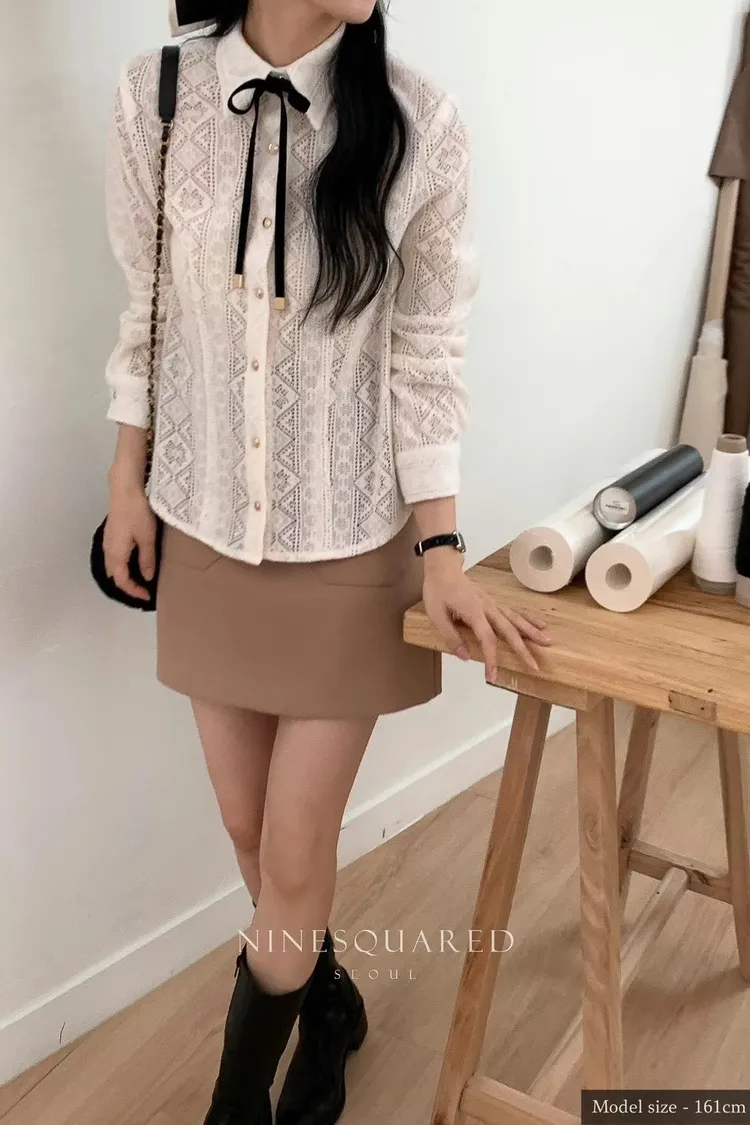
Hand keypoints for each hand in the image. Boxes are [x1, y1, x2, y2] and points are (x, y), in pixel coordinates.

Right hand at [103, 481, 156, 601]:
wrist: (125, 488)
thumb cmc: (137, 512)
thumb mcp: (147, 538)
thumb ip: (147, 559)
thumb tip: (147, 577)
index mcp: (116, 554)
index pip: (122, 581)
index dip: (134, 591)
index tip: (147, 596)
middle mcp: (108, 550)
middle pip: (115, 575)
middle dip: (128, 586)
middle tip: (143, 590)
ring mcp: (108, 541)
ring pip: (113, 566)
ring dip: (125, 575)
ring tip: (140, 579)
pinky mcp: (111, 534)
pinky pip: (114, 557)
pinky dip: (122, 565)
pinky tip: (133, 562)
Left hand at [422, 551, 551, 677]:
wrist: (443, 567)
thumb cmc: (438, 590)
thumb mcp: (436, 615)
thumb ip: (451, 637)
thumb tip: (465, 657)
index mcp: (474, 612)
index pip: (487, 639)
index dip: (491, 659)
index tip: (493, 676)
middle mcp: (488, 608)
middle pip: (510, 630)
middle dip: (523, 649)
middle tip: (535, 665)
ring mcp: (492, 604)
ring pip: (516, 619)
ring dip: (532, 632)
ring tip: (547, 642)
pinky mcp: (493, 602)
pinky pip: (513, 612)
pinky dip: (528, 618)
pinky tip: (539, 624)